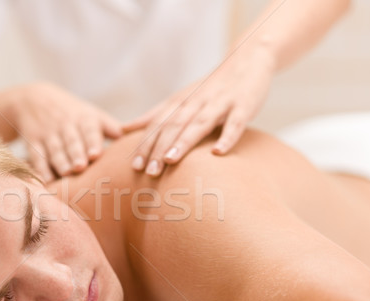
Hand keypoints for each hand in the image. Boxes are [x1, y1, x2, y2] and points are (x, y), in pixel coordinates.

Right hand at [12, 82, 121, 181]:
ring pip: (54, 149)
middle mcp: (65, 126)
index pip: (89, 129)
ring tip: (66, 174)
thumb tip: (142, 136)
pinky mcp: (33, 142)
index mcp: (84, 119)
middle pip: (71, 141)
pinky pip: (36, 156)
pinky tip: (46, 180)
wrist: (34, 99)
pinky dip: (40, 169)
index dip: (92, 141)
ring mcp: (48, 134)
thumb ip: (112, 128)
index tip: (96, 154)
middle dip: (76, 153)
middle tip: (81, 166)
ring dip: (59, 161)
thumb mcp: (91, 114)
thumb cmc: (73, 113)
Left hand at [124, 44, 275, 176]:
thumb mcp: (179, 99)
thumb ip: (154, 115)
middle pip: (174, 126)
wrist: (247, 60)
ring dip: (184, 142)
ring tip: (170, 160)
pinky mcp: (243, 105)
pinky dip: (227, 137)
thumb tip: (123, 129)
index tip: (134, 166)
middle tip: (149, 171)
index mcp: (180, 102)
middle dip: (159, 148)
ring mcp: (220, 103)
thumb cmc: (210, 87)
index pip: (158, 124)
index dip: (146, 144)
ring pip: (199, 123)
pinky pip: (235, 123)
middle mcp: (196, 102)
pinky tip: (218, 153)